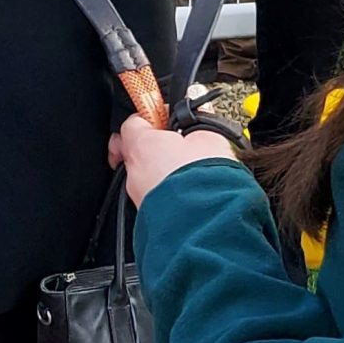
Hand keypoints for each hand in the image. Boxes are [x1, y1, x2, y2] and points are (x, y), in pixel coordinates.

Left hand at [108, 114, 237, 206]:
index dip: (152, 116)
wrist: (206, 227)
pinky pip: (156, 197)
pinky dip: (169, 193)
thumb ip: (197, 124)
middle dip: (158, 146)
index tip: (167, 117)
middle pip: (137, 150)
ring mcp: (139, 197)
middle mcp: (133, 172)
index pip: (133, 120)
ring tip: (192, 171)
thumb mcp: (210, 138)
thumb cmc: (204, 181)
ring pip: (147, 176)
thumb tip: (198, 119)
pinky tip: (190, 193)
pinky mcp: (149, 218)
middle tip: (181, 144)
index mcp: (142, 145)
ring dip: (165, 172)